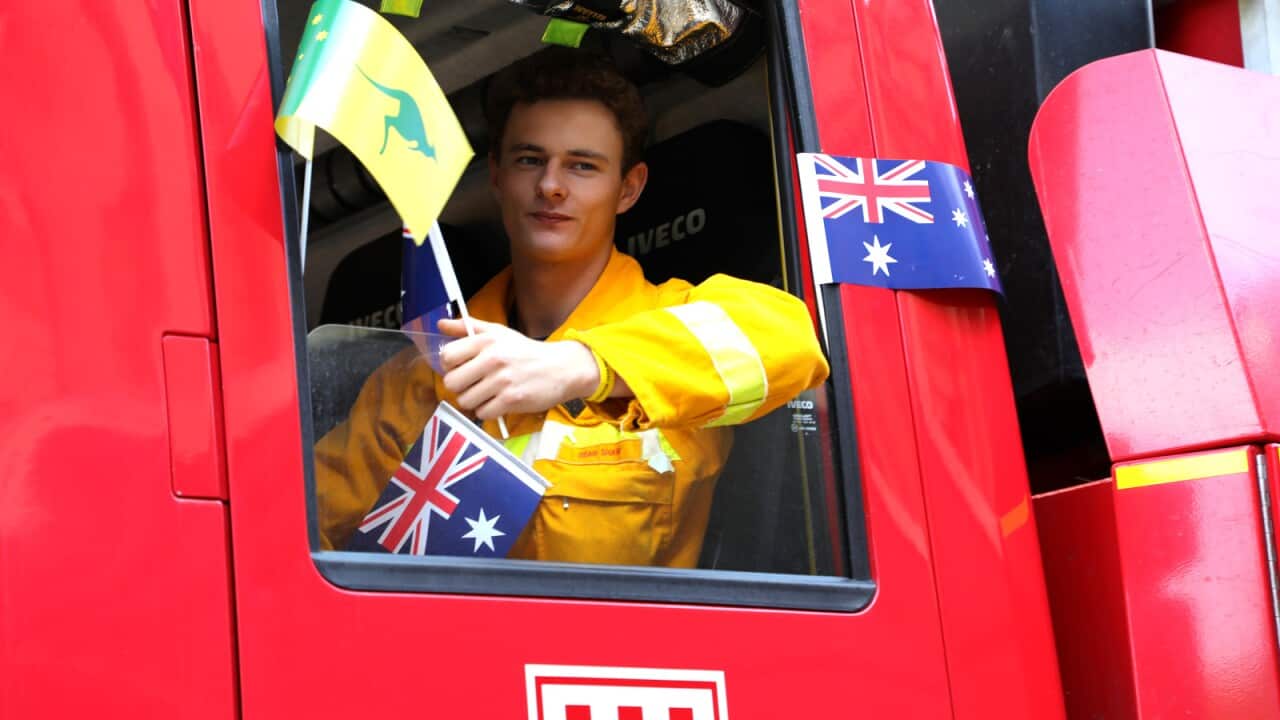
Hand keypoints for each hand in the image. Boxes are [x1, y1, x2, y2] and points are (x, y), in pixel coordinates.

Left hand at [437, 317, 598, 419]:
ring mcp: (502, 381)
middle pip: (452, 382)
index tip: (460, 367)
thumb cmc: (526, 351)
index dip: (450, 365)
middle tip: (472, 384)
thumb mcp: (499, 332)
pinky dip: (488, 411)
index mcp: (487, 340)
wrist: (561, 368)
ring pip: (465, 400)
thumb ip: (468, 327)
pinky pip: (483, 413)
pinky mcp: (511, 400)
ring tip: (487, 393)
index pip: (447, 356)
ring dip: (474, 400)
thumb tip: (440, 324)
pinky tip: (498, 402)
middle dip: (460, 386)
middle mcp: (493, 359)